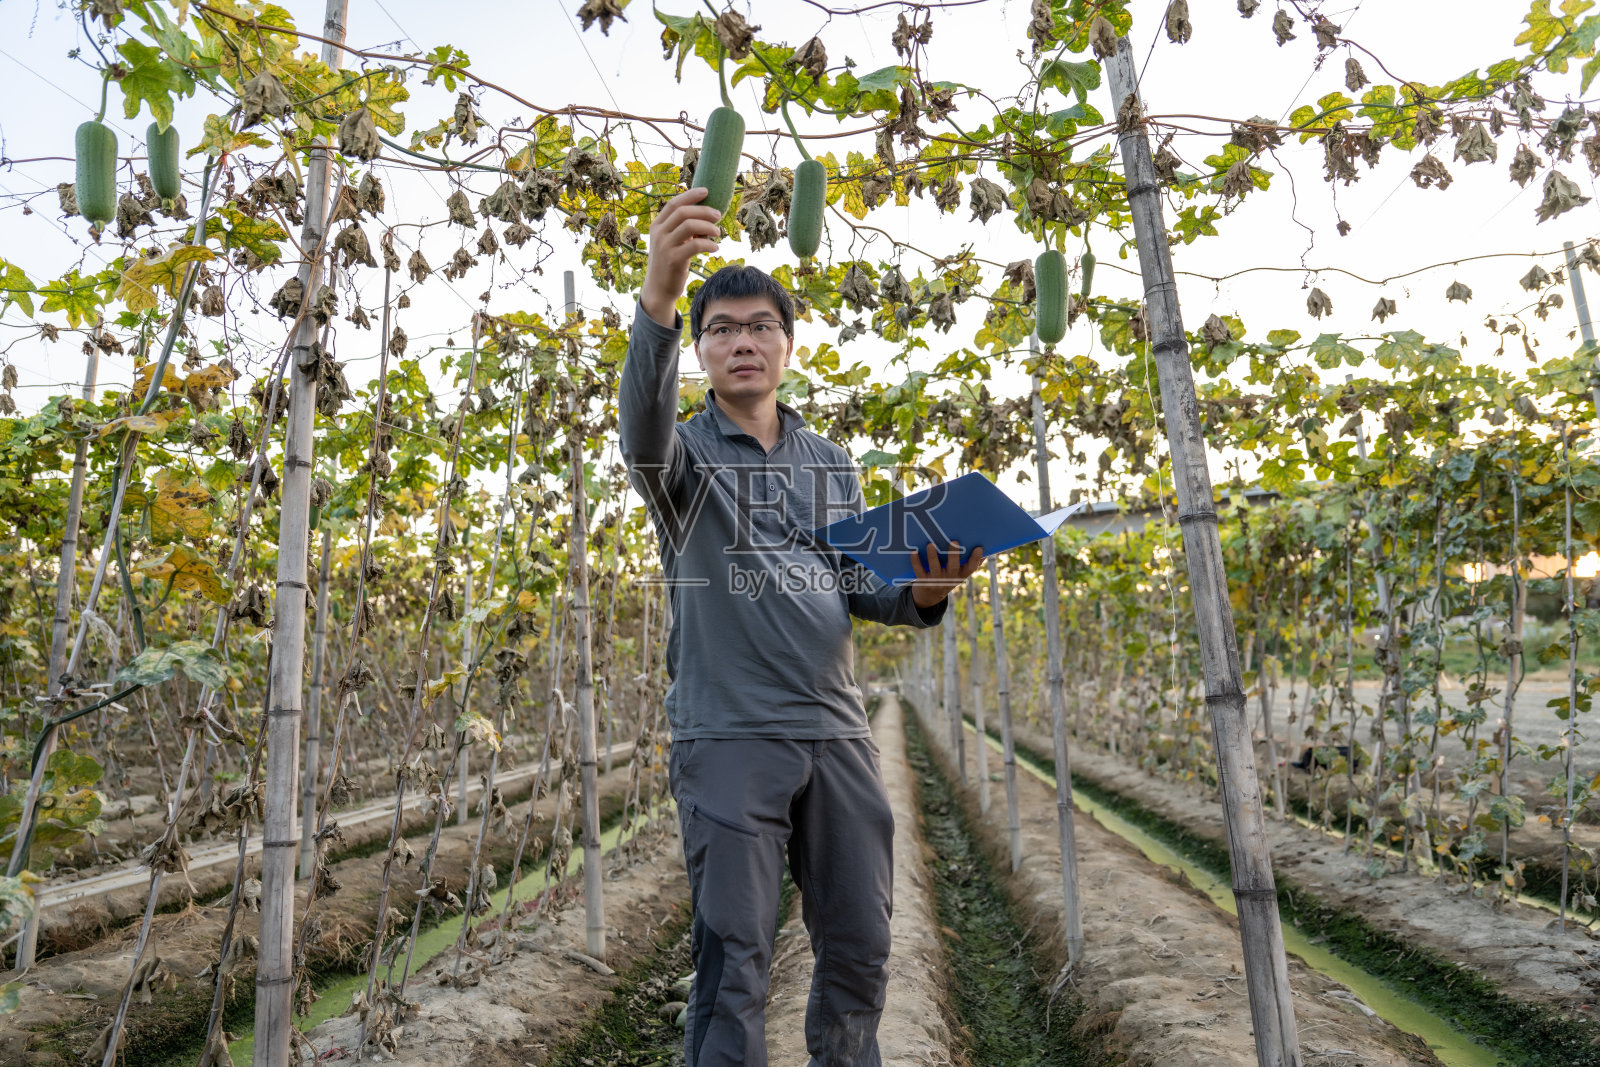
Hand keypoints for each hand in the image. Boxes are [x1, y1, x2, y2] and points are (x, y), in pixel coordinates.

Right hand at [640, 187, 722, 327]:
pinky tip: (715, 247)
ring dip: (708, 227)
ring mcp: (665, 246)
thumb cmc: (670, 263)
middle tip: (718, 214)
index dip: (690, 195)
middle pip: (683, 212)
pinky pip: (695, 245)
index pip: (674, 203)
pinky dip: (708, 244)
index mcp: (657, 225)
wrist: (659, 289)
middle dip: (704, 210)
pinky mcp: (673, 260)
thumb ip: (682, 228)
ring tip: (718, 232)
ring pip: (689, 226)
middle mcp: (659, 233)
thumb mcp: (672, 242)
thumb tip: (706, 214)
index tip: (707, 191)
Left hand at [908, 541, 984, 609]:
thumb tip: (983, 549)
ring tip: (931, 544)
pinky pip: (919, 571)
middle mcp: (950, 578)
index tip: (978, 548)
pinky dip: (916, 562)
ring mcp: (936, 581)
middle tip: (954, 541)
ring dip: (933, 556)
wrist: (930, 596)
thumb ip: (970, 562)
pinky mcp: (923, 581)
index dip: (975, 559)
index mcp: (961, 575)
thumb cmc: (948, 577)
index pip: (971, 568)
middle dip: (954, 554)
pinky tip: (914, 551)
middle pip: (953, 567)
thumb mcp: (959, 573)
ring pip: (935, 568)